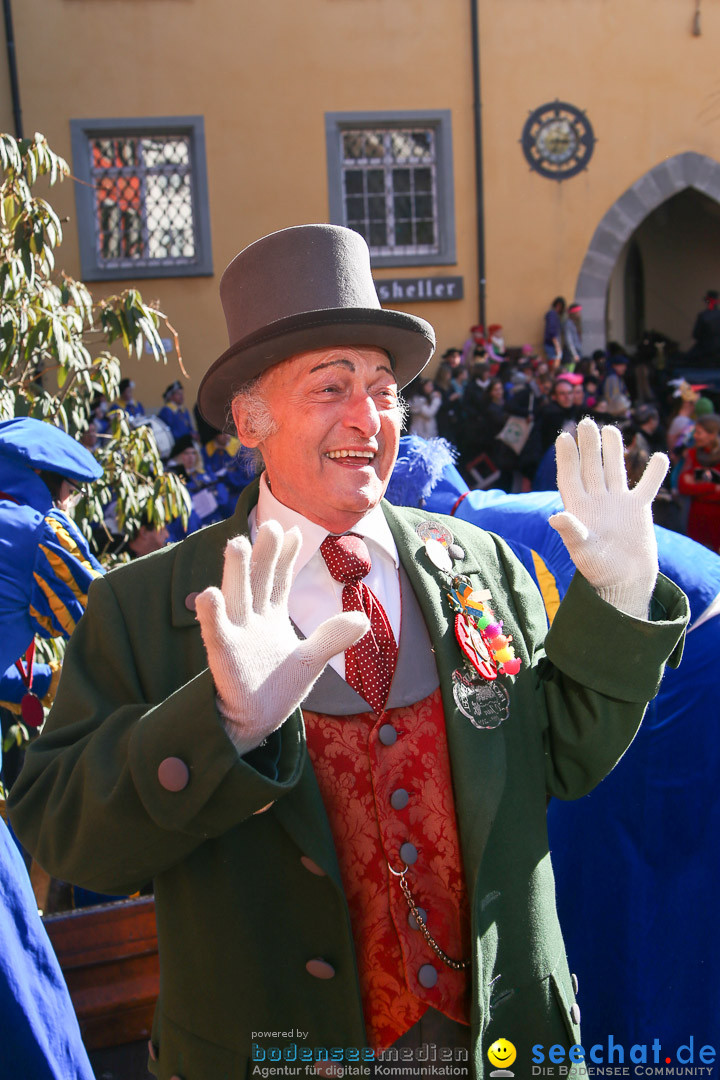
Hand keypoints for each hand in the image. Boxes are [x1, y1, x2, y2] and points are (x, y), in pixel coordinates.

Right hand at [195, 521, 368, 752]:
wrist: (257, 722)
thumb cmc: (278, 688)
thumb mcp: (311, 661)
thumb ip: (333, 637)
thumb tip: (363, 619)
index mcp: (271, 615)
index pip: (278, 578)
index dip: (284, 555)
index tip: (293, 531)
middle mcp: (251, 618)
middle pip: (257, 579)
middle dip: (263, 553)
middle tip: (270, 525)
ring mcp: (236, 633)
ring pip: (235, 596)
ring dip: (235, 571)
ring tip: (237, 544)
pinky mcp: (224, 654)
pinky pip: (215, 631)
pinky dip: (212, 613)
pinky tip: (209, 594)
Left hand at [549, 419, 667, 618]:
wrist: (624, 581)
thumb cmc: (598, 569)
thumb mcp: (582, 550)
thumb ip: (571, 532)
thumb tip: (554, 517)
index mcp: (579, 508)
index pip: (570, 477)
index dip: (566, 457)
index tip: (563, 436)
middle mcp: (597, 501)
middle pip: (591, 467)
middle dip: (589, 445)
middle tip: (586, 422)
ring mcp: (618, 503)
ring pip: (615, 470)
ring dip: (613, 450)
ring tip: (610, 429)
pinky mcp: (639, 510)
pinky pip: (646, 486)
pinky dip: (654, 472)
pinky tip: (658, 456)